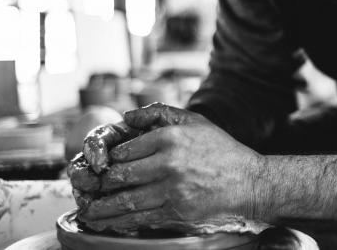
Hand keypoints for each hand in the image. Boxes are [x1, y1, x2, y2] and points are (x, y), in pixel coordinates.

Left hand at [78, 104, 262, 233]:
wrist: (249, 181)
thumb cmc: (221, 150)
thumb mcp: (194, 121)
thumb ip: (159, 113)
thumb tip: (127, 116)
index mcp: (170, 138)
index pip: (124, 150)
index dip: (107, 160)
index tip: (100, 166)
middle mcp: (168, 163)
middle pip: (119, 176)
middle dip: (99, 184)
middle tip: (87, 188)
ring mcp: (172, 189)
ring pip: (124, 200)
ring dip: (100, 208)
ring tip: (87, 211)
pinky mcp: (176, 211)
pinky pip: (139, 218)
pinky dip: (118, 222)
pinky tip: (106, 223)